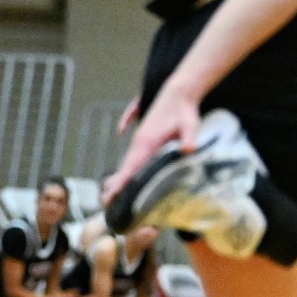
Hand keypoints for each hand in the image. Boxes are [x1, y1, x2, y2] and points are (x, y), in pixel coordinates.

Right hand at [102, 89, 199, 205]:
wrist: (178, 92)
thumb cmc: (184, 109)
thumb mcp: (190, 123)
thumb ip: (188, 137)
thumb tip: (189, 150)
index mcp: (147, 142)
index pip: (130, 166)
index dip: (120, 182)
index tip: (110, 195)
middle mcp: (139, 142)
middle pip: (125, 168)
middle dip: (115, 185)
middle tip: (106, 204)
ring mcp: (140, 140)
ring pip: (128, 163)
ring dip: (120, 178)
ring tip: (110, 194)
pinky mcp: (144, 138)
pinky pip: (132, 156)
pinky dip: (126, 168)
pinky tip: (122, 175)